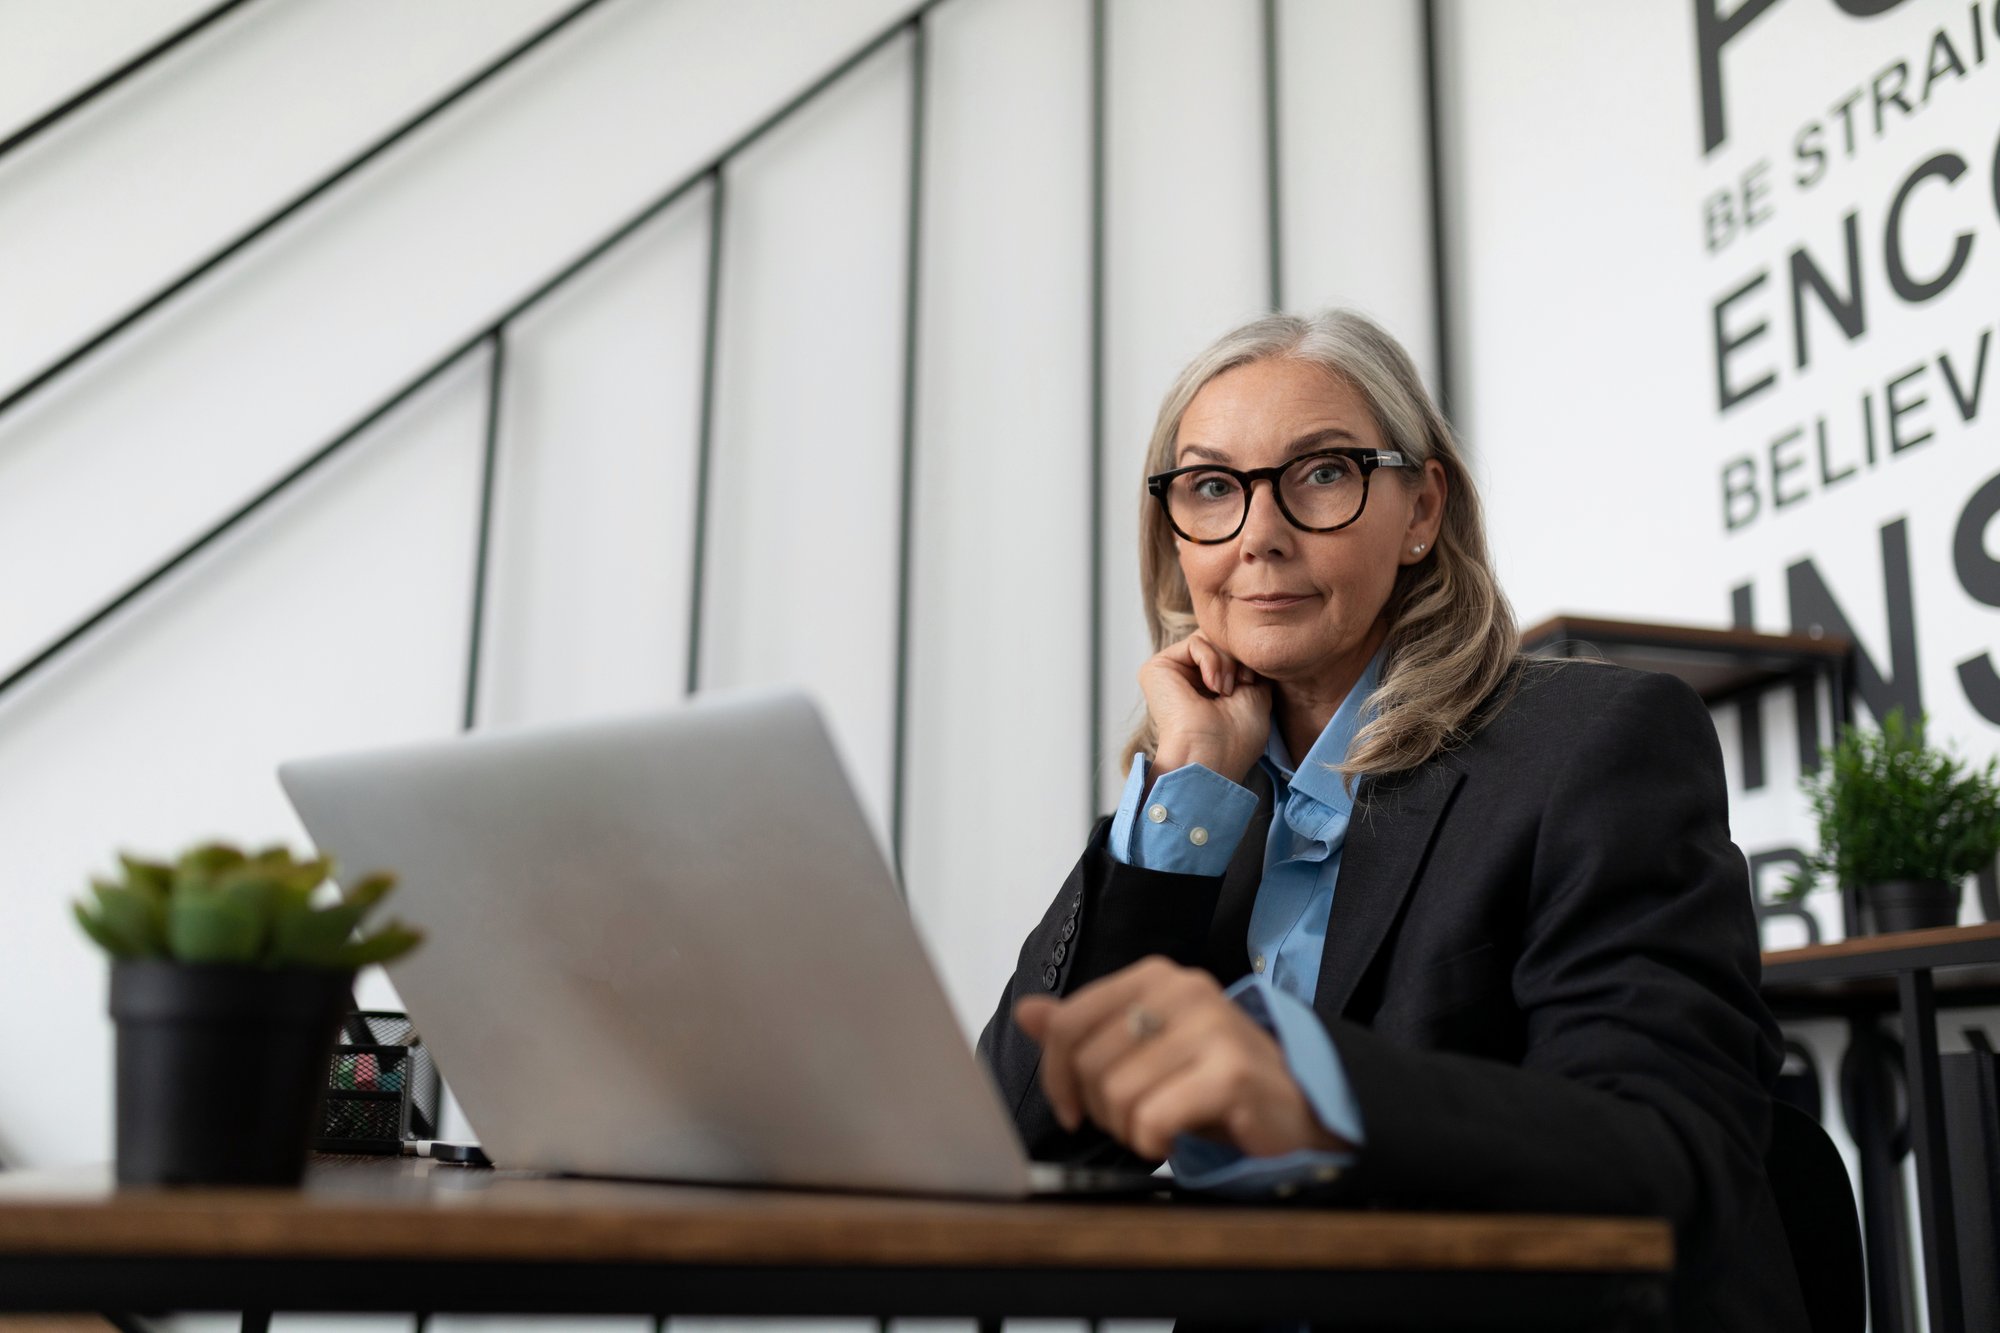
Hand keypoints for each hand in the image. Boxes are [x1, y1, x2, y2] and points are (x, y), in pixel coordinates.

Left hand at [1012, 956, 1349, 1159]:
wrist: (1295, 1109)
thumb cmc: (1213, 1079)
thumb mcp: (1144, 1049)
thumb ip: (1085, 1030)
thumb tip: (1028, 1012)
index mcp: (1155, 977)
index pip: (1068, 1023)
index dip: (1057, 1076)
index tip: (1072, 1108)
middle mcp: (1183, 989)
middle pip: (1089, 1063)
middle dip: (1101, 1109)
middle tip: (1136, 1118)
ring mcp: (1211, 1026)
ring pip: (1117, 1093)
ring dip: (1128, 1129)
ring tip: (1159, 1126)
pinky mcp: (1231, 1070)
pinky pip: (1152, 1117)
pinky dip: (1152, 1142)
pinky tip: (1173, 1140)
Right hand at [1139, 632, 1269, 785]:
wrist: (1213, 755)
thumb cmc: (1237, 737)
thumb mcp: (1257, 694)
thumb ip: (1249, 667)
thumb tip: (1245, 644)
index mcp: (1205, 689)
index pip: (1229, 652)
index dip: (1247, 661)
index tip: (1252, 684)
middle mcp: (1186, 680)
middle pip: (1219, 641)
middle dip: (1237, 659)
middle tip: (1241, 685)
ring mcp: (1171, 674)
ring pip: (1209, 639)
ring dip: (1227, 662)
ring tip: (1225, 690)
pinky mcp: (1157, 668)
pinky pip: (1195, 642)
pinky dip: (1212, 661)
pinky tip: (1213, 687)